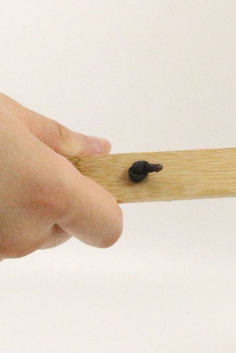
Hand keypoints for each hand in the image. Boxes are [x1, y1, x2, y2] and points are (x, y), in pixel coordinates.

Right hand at [0, 93, 122, 258]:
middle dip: (55, 200)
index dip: (106, 206)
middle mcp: (23, 233)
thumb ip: (59, 139)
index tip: (96, 183)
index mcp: (48, 193)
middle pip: (65, 228)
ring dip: (20, 209)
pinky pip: (0, 234)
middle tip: (29, 166)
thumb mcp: (9, 117)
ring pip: (27, 233)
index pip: (108, 225)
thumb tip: (97, 150)